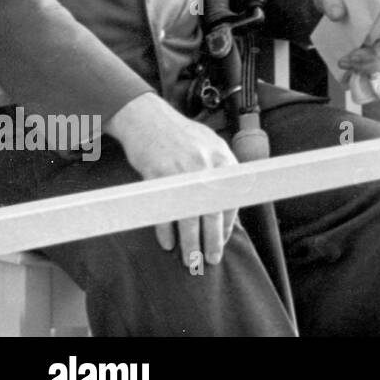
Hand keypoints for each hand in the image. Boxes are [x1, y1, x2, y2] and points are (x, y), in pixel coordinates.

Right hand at [104, 94, 238, 267]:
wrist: (148, 119)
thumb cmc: (180, 135)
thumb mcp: (211, 147)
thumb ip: (220, 173)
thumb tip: (225, 206)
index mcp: (224, 160)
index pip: (231, 200)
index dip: (227, 225)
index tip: (222, 241)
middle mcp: (207, 167)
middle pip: (213, 214)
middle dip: (213, 241)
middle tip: (210, 260)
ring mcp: (182, 173)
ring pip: (189, 217)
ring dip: (190, 243)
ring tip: (190, 259)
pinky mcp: (158, 177)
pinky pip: (164, 212)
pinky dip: (166, 230)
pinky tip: (168, 243)